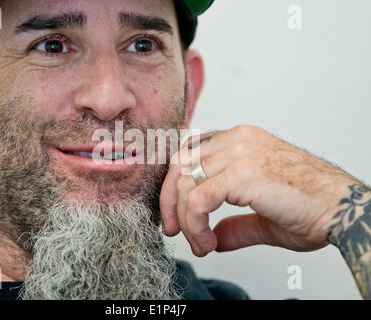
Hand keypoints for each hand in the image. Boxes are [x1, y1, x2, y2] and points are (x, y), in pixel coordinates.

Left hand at [160, 125, 360, 256]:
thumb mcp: (263, 216)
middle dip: (170, 201)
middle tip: (173, 230)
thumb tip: (215, 237)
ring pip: (185, 183)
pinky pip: (198, 200)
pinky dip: (194, 225)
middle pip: (180, 164)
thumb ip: (234, 224)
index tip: (177, 216)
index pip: (190, 155)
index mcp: (240, 141)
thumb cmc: (313, 208)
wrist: (343, 209)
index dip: (176, 185)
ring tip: (199, 244)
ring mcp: (238, 153)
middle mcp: (236, 140)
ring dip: (183, 219)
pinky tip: (207, 242)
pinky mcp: (242, 173)